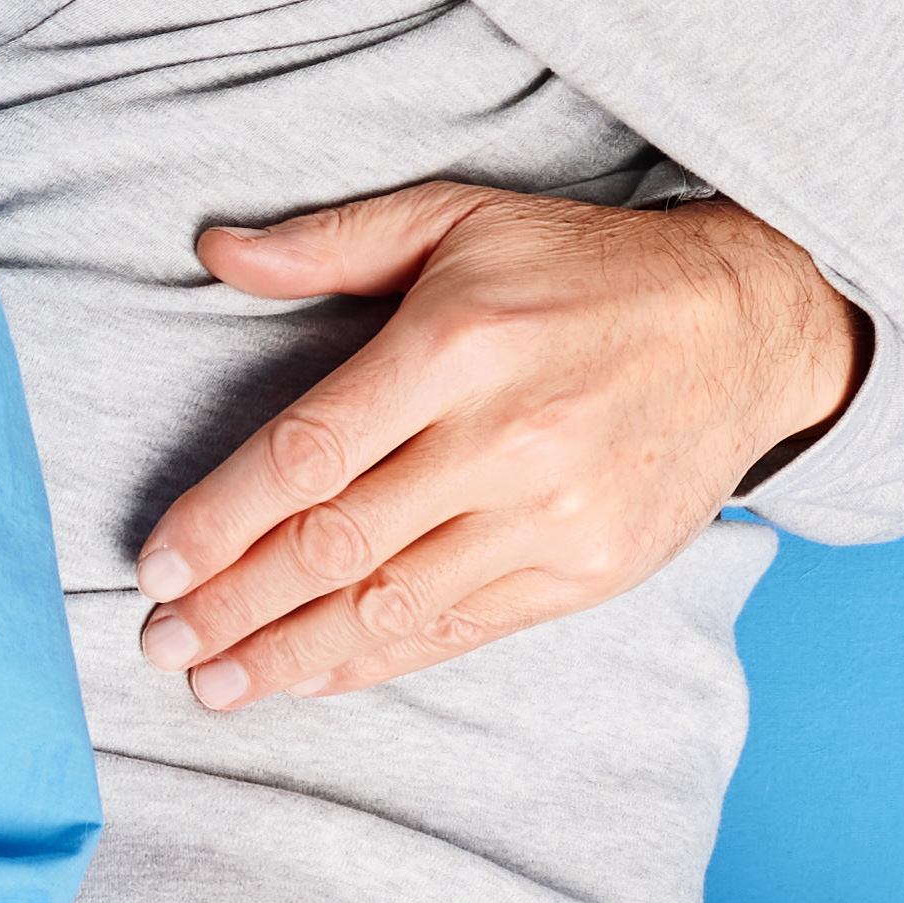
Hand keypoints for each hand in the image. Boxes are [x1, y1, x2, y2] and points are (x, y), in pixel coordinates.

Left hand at [128, 184, 860, 711]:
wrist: (748, 326)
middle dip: (234, 605)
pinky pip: (458, 630)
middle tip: (160, 643)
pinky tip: (310, 677)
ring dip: (289, 654)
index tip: (155, 566)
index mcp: (457, 344)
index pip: (308, 454)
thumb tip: (215, 249)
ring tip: (215, 684)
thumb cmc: (583, 269)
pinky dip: (375, 661)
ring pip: (391, 604)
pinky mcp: (589, 571)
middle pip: (335, 544)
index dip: (220, 520)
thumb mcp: (460, 218)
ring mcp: (553, 515)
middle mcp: (505, 438)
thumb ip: (333, 242)